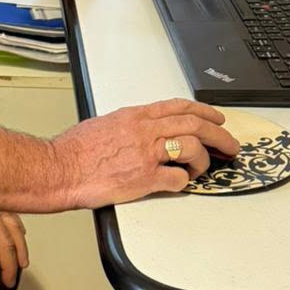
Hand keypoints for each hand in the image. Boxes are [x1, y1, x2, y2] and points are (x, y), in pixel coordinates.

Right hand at [51, 100, 239, 206]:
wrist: (60, 168)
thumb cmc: (75, 150)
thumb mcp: (106, 123)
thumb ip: (130, 125)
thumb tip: (145, 131)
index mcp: (136, 116)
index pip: (179, 107)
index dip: (205, 111)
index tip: (217, 119)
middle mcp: (144, 131)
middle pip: (194, 125)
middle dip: (219, 135)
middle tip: (229, 145)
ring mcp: (146, 154)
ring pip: (191, 148)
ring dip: (203, 160)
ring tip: (202, 169)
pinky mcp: (144, 179)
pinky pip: (177, 179)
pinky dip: (184, 182)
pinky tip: (179, 183)